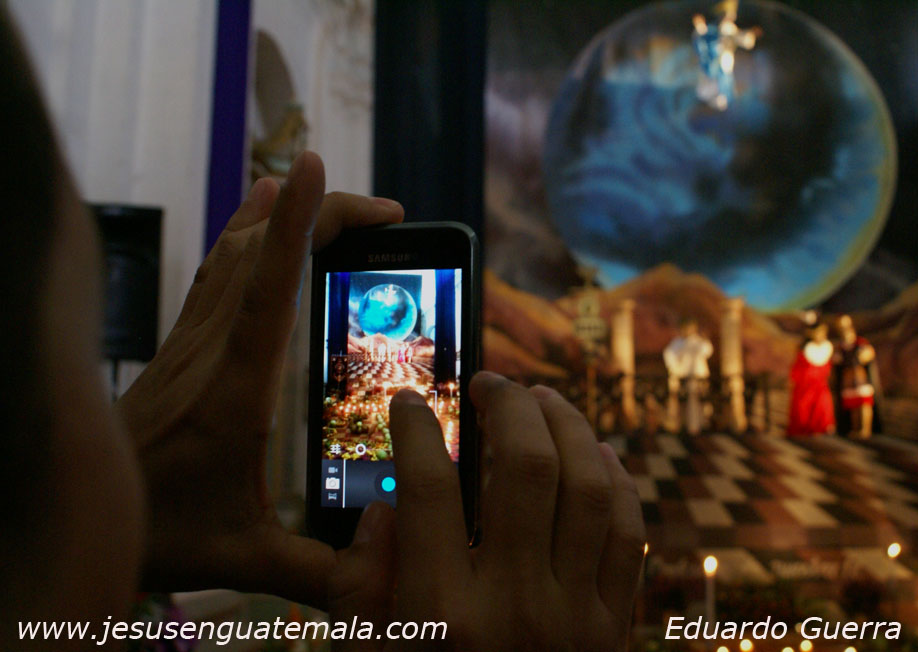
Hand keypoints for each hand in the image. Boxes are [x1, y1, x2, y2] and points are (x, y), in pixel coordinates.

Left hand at [114, 152, 399, 616]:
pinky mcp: (188, 342)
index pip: (268, 290)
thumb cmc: (158, 526)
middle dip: (325, 214)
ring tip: (347, 204)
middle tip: (390, 214)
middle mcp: (213, 349)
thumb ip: (316, 572)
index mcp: (236, 390)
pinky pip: (219, 268)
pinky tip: (262, 208)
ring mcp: (195, 340)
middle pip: (262, 253)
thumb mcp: (241, 557)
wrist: (85, 504)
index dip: (296, 226)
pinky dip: (247, 229)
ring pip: (237, 252)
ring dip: (290, 216)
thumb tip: (382, 587)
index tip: (316, 169)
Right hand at [385, 372, 643, 649]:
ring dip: (567, 427)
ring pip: (588, 488)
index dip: (417, 430)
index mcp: (445, 612)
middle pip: (527, 467)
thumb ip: (358, 590)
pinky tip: (596, 453)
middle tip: (489, 384)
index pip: (430, 490)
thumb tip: (382, 513)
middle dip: (508, 405)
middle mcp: (516, 604)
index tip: (410, 403)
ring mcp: (574, 615)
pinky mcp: (612, 628)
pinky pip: (628, 536)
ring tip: (541, 399)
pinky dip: (617, 483)